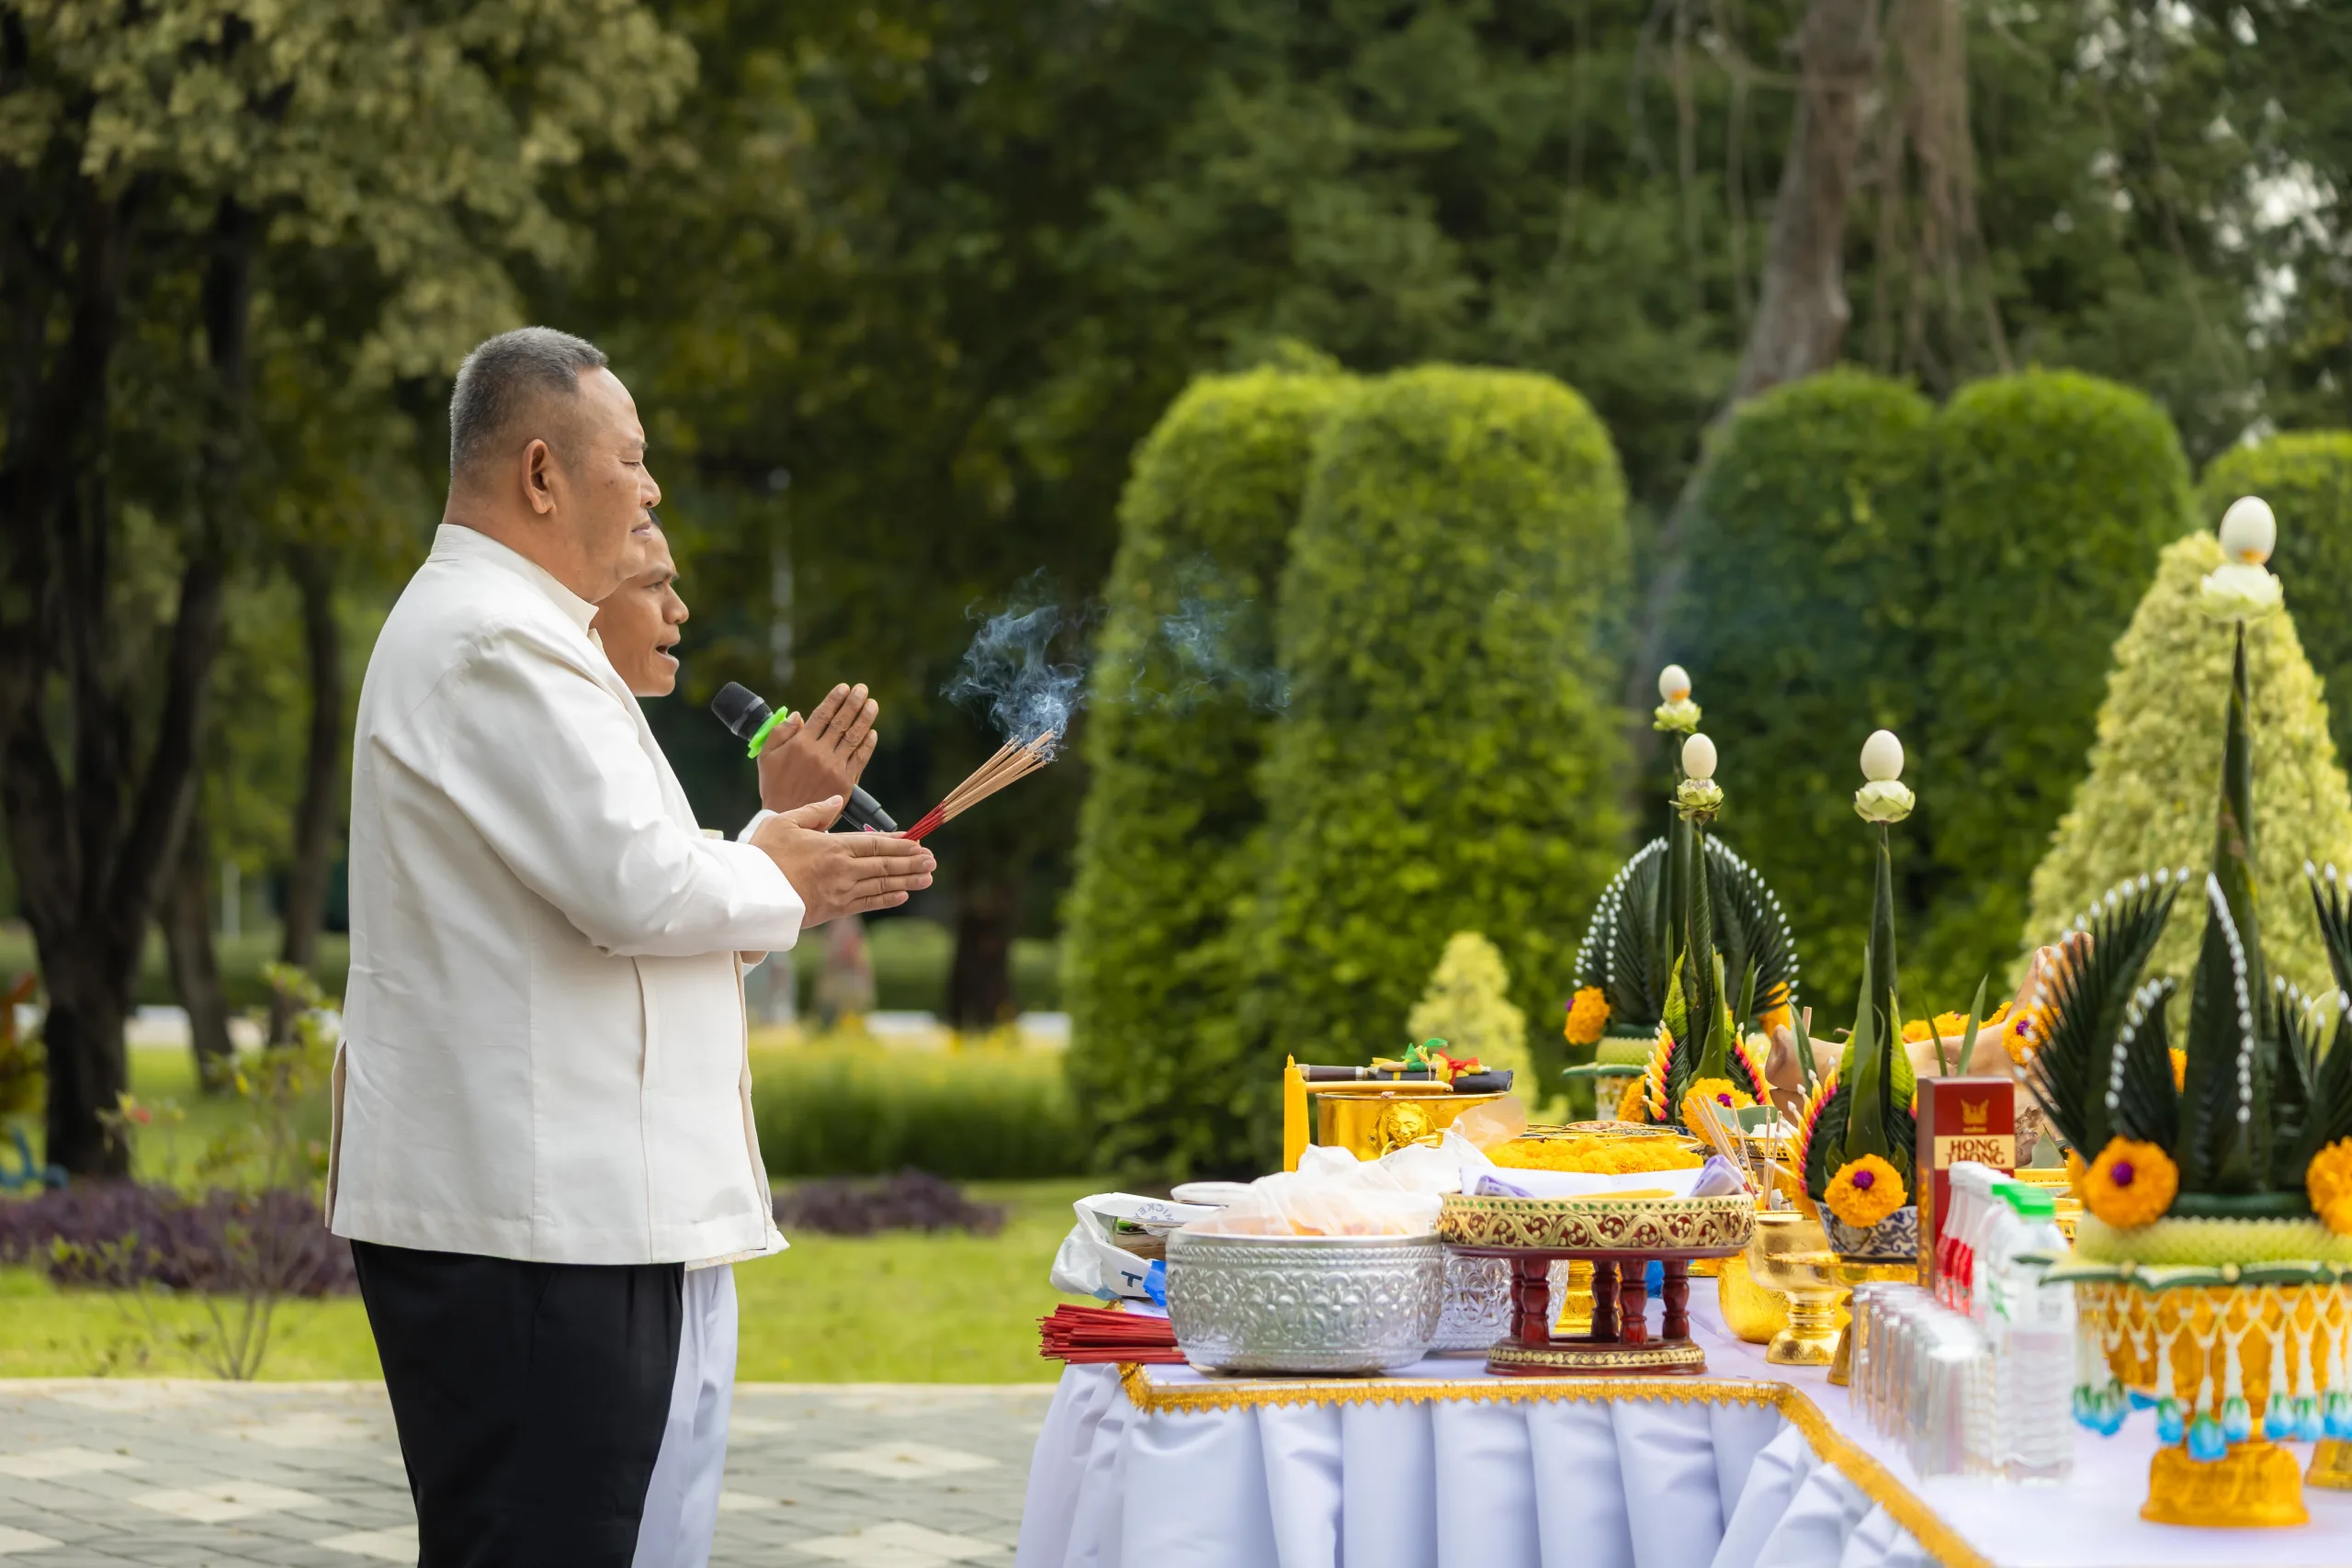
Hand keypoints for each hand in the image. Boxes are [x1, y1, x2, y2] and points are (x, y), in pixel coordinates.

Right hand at [750, 798, 933, 926]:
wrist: (748, 894)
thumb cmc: (762, 856)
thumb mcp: (784, 822)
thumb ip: (815, 812)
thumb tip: (836, 799)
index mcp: (832, 846)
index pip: (874, 843)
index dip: (899, 842)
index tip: (917, 841)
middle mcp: (842, 869)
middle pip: (884, 864)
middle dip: (911, 862)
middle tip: (932, 860)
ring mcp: (840, 892)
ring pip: (881, 884)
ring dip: (907, 881)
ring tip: (927, 877)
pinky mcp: (833, 910)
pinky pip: (866, 904)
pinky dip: (886, 899)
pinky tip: (902, 895)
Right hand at [758, 682, 877, 817]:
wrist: (787, 816)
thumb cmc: (775, 785)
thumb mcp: (766, 757)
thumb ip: (779, 732)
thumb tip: (797, 715)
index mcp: (801, 744)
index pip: (822, 715)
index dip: (835, 699)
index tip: (844, 687)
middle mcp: (820, 753)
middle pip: (841, 722)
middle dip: (853, 703)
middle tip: (862, 689)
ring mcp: (835, 767)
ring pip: (854, 737)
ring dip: (865, 719)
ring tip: (872, 704)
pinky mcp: (846, 782)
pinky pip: (860, 759)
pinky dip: (867, 744)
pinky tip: (872, 732)